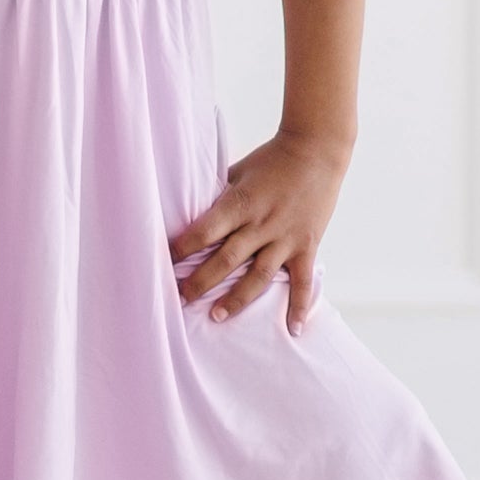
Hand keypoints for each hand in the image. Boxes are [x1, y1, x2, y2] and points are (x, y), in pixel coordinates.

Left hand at [171, 132, 349, 334]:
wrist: (317, 149)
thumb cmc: (271, 159)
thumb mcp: (238, 171)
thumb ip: (219, 196)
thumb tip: (191, 214)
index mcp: (240, 203)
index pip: (204, 230)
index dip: (182, 247)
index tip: (162, 262)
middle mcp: (261, 223)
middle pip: (226, 258)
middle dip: (200, 281)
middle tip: (179, 299)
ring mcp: (285, 237)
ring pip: (258, 275)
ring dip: (237, 298)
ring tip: (216, 316)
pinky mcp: (306, 245)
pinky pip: (302, 281)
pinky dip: (298, 306)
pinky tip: (293, 329)